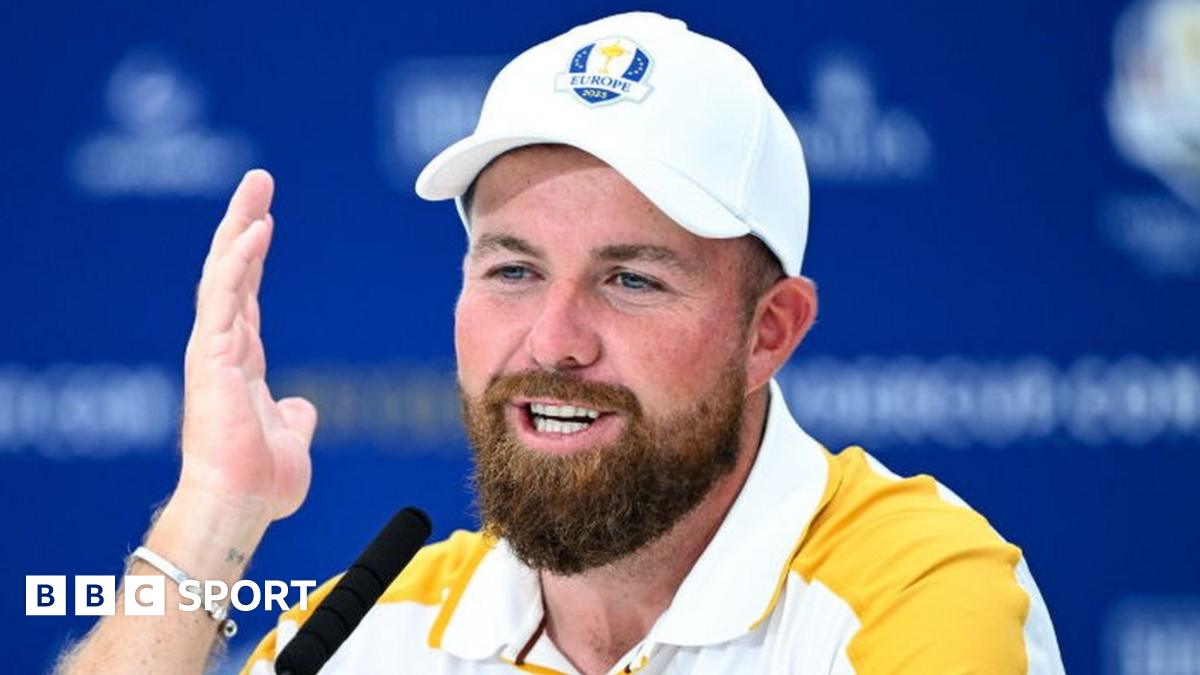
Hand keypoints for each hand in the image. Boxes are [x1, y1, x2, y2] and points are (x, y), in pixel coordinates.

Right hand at [178, 170, 316, 522]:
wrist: (240, 506)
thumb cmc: (260, 482)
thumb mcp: (291, 440)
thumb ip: (295, 418)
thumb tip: (302, 407)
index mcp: (241, 361)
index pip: (247, 295)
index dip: (254, 257)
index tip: (264, 220)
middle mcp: (223, 347)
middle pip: (231, 271)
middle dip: (243, 222)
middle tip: (257, 182)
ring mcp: (213, 348)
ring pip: (223, 273)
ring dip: (239, 225)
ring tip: (257, 186)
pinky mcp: (210, 355)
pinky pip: (225, 296)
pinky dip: (240, 260)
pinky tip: (258, 228)